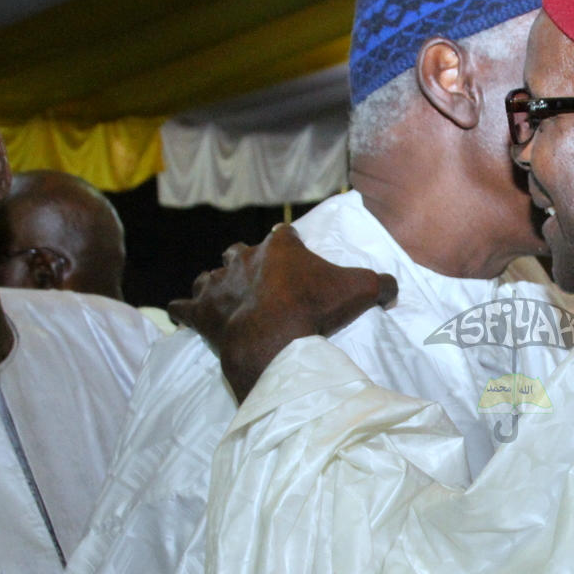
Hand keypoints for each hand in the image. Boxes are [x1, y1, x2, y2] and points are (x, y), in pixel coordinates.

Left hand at [169, 225, 397, 401]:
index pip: (284, 236)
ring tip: (224, 297)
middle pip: (240, 250)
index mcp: (280, 248)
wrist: (274, 337)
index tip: (294, 255)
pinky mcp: (202, 311)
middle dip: (246, 262)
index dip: (289, 245)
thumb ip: (380, 284)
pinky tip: (180, 314)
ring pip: (210, 276)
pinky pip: (184, 307)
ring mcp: (218, 283)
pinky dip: (183, 311)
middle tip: (259, 282)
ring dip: (216, 284)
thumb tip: (393, 288)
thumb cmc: (315, 308)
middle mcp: (244, 258)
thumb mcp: (360, 290)